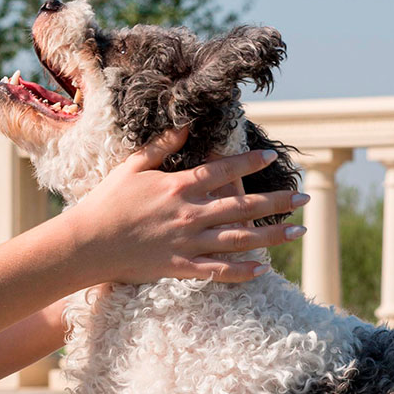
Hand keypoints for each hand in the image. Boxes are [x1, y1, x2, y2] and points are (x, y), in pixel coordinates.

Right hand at [65, 128, 306, 285]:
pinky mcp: (180, 266)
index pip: (223, 171)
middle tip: (305, 198)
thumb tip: (186, 123)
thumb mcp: (132, 166)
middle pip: (243, 206)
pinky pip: (218, 271)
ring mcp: (187, 242)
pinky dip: (242, 271)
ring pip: (239, 239)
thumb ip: (161, 145)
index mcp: (179, 186)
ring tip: (299, 231)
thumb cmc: (106, 202)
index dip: (249, 163)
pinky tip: (264, 268)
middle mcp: (189, 214)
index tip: (270, 156)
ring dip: (273, 235)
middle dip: (278, 201)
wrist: (87, 243)